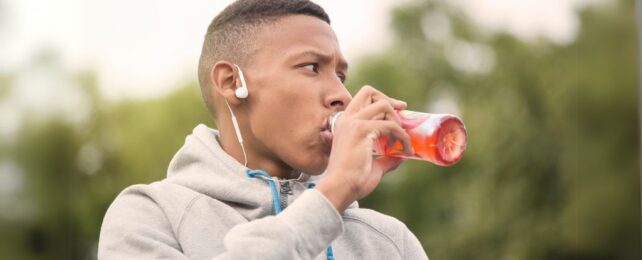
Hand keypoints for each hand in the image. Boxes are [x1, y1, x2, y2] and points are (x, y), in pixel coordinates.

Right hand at [317, 86, 413, 212]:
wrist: (340, 189)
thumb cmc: (352, 181)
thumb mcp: (373, 166)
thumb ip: (385, 158)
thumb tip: (401, 156)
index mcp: (344, 124)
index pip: (363, 100)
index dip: (382, 101)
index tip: (399, 110)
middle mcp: (347, 119)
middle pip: (369, 92)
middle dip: (389, 101)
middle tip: (403, 117)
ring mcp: (353, 123)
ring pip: (383, 105)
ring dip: (398, 120)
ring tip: (401, 141)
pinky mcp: (361, 130)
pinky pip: (390, 125)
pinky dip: (402, 137)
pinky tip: (404, 151)